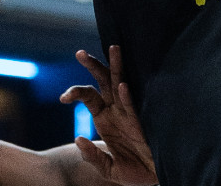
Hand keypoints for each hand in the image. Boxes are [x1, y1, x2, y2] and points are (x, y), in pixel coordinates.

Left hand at [60, 46, 156, 185]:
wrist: (157, 175)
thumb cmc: (133, 170)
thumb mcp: (108, 169)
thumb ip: (92, 157)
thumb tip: (78, 140)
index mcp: (103, 116)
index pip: (86, 95)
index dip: (74, 92)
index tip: (63, 98)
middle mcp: (116, 108)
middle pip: (102, 80)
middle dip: (92, 65)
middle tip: (80, 53)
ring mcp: (129, 110)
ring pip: (120, 82)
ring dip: (116, 65)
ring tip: (113, 47)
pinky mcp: (142, 119)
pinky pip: (132, 104)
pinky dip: (127, 96)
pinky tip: (122, 86)